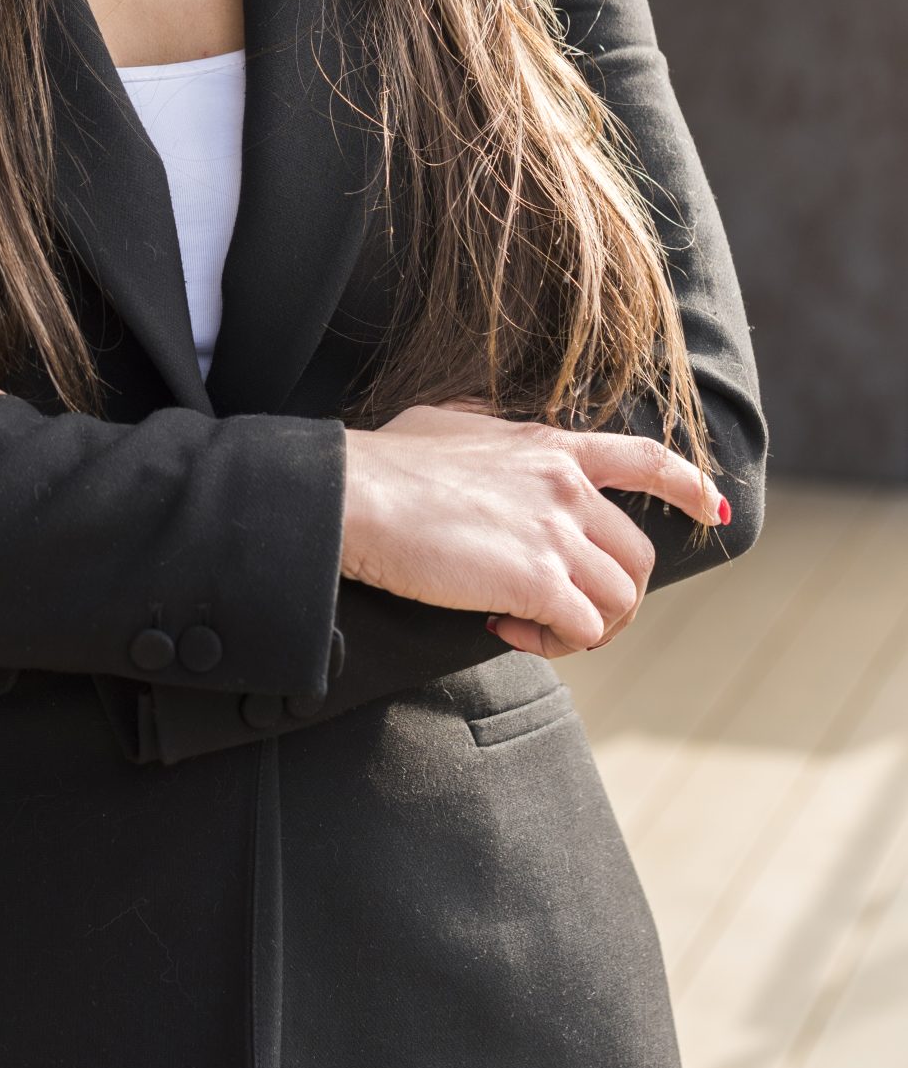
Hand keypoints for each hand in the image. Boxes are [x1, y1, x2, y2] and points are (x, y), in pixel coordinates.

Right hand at [340, 400, 728, 657]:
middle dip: (613, 597)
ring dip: (584, 627)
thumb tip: (485, 427)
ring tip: (527, 624)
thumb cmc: (385, 462)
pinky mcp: (536, 579)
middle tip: (562, 612)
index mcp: (551, 447)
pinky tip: (504, 628)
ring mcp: (555, 533)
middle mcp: (566, 487)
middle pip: (638, 557)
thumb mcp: (448, 423)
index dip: (690, 487)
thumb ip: (487, 430)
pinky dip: (551, 643)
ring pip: (619, 601)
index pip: (647, 460)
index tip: (713, 511)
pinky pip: (581, 631)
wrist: (354, 495)